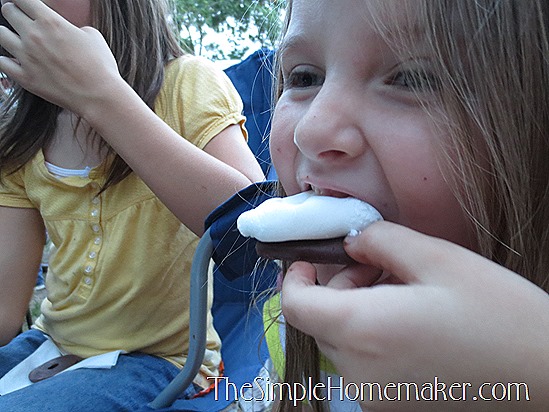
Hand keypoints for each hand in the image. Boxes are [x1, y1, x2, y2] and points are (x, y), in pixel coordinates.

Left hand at [0, 0, 122, 115]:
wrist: (99, 95)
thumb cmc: (100, 67)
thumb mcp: (93, 36)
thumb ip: (73, 28)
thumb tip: (68, 31)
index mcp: (50, 22)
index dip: (23, 0)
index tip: (25, 4)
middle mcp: (33, 36)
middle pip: (8, 11)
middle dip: (13, 11)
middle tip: (19, 17)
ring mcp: (26, 57)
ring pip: (1, 35)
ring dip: (8, 34)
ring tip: (17, 39)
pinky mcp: (25, 78)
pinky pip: (2, 62)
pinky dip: (7, 60)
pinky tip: (15, 60)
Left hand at [281, 221, 548, 410]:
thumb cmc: (500, 318)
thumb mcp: (439, 260)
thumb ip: (381, 242)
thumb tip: (351, 240)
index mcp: (362, 330)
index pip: (295, 305)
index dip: (292, 278)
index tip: (306, 258)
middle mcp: (360, 372)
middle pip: (320, 322)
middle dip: (336, 288)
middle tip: (375, 267)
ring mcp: (376, 398)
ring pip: (343, 344)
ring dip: (356, 313)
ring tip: (403, 295)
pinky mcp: (395, 409)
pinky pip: (365, 368)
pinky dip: (373, 341)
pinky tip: (413, 326)